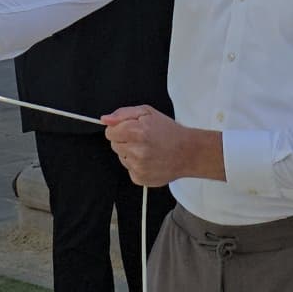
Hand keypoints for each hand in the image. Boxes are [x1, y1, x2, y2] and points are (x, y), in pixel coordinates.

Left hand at [100, 105, 223, 186]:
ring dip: (130, 153)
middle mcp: (136, 150)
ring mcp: (138, 166)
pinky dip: (136, 165)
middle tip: (142, 139)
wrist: (187, 153)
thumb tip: (105, 119)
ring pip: (121, 157)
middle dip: (125, 140)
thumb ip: (123, 114)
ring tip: (147, 149)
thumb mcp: (147, 112)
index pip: (109, 132)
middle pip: (114, 145)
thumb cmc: (169, 132)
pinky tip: (149, 160)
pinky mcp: (140, 178)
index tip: (130, 129)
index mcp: (137, 131)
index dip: (119, 129)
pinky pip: (128, 169)